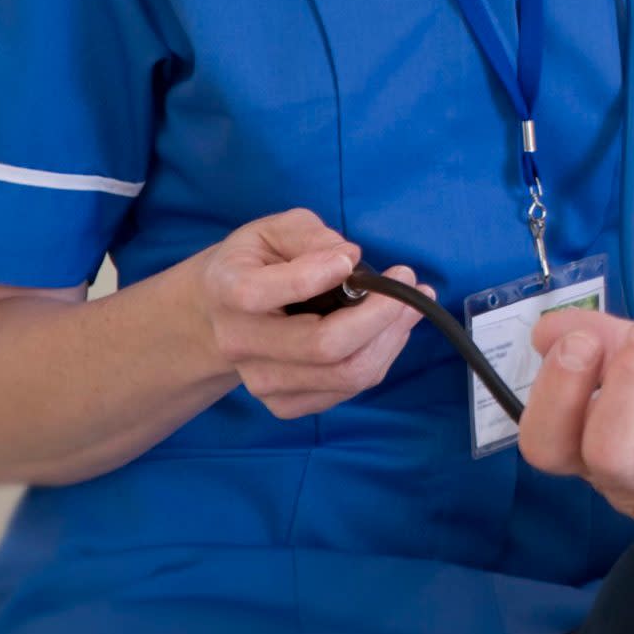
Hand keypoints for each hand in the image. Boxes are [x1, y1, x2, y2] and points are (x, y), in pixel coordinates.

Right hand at [191, 208, 430, 420]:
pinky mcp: (284, 403)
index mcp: (228, 290)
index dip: (315, 275)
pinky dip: (382, 356)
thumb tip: (348, 258)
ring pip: (344, 374)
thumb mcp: (275, 229)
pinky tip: (391, 328)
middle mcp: (240, 343)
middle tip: (408, 280)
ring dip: (391, 336)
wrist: (221, 316)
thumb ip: (309, 236)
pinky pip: (348, 388)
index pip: (261, 293)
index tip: (349, 258)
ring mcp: (261, 381)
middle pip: (322, 346)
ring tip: (412, 301)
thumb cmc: (257, 263)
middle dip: (380, 313)